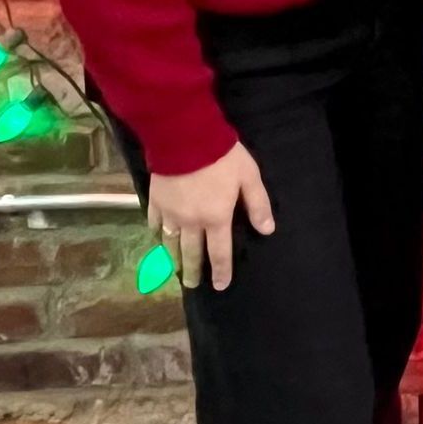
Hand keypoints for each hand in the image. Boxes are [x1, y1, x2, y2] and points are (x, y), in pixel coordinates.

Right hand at [148, 142, 273, 291]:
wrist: (185, 138)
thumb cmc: (222, 157)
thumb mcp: (249, 178)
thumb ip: (257, 205)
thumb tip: (267, 230)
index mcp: (216, 218)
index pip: (219, 253)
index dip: (220, 271)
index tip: (219, 285)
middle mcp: (191, 222)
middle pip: (191, 253)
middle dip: (193, 271)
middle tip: (192, 285)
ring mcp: (170, 213)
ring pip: (170, 244)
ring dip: (172, 259)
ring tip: (173, 270)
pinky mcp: (155, 201)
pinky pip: (155, 225)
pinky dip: (157, 236)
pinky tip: (158, 240)